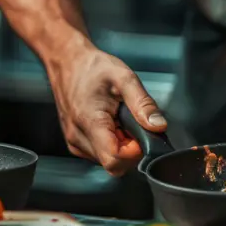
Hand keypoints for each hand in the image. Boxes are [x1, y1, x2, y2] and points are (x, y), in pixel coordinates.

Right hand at [46, 38, 166, 175]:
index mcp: (90, 122)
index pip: (116, 159)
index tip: (141, 132)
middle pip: (114, 163)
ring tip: (118, 118)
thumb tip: (158, 126)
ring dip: (120, 145)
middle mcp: (78, 138)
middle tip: (131, 121)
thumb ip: (143, 103)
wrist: (67, 62)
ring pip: (107, 161)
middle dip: (130, 147)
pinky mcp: (75, 143)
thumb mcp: (124, 78)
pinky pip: (99, 154)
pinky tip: (110, 122)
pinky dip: (110, 143)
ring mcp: (74, 143)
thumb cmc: (92, 67)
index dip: (136, 151)